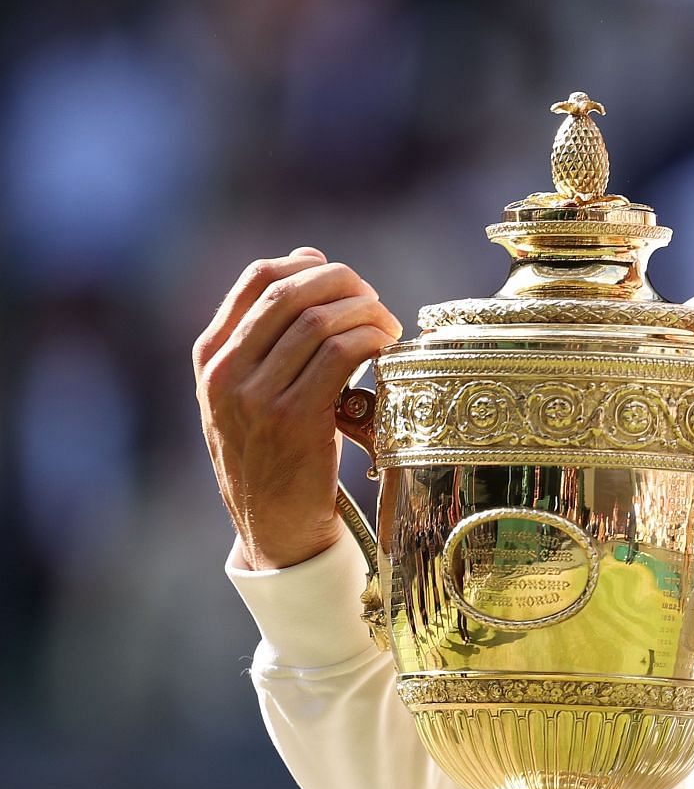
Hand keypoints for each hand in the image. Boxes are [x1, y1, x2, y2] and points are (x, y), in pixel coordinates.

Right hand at [193, 248, 402, 570]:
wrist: (273, 528)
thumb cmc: (274, 452)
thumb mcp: (251, 392)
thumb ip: (269, 336)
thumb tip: (309, 260)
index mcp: (211, 357)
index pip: (257, 280)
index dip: (306, 265)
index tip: (338, 275)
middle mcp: (225, 372)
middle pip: (292, 292)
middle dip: (344, 284)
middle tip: (374, 300)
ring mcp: (255, 396)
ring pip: (320, 320)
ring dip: (366, 313)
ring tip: (387, 327)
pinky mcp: (293, 419)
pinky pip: (341, 355)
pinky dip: (371, 340)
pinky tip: (386, 350)